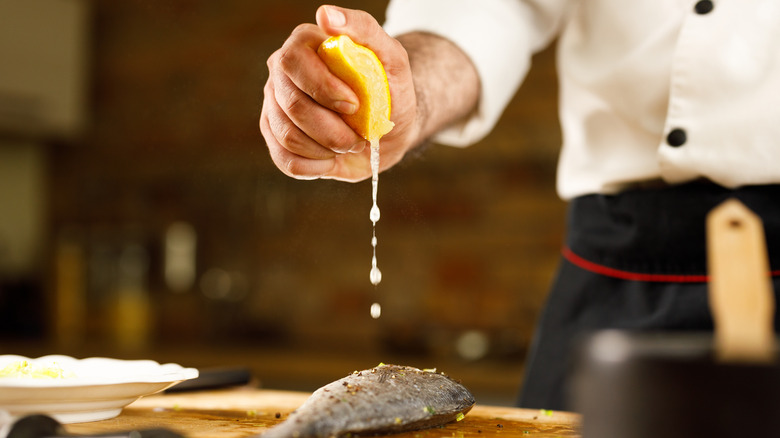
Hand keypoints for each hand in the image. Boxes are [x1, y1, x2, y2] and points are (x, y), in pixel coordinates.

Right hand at [260, 5, 419, 181]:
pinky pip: (287, 161)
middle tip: (359, 135)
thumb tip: (325, 14)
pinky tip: (333, 156)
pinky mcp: (276, 140)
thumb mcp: (391, 57)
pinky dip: (317, 165)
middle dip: (332, 129)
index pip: (293, 62)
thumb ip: (362, 29)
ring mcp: (274, 108)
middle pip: (292, 106)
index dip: (323, 88)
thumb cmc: (389, 89)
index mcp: (304, 46)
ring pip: (288, 137)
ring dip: (328, 148)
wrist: (386, 128)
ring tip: (349, 143)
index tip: (354, 105)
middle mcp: (282, 74)